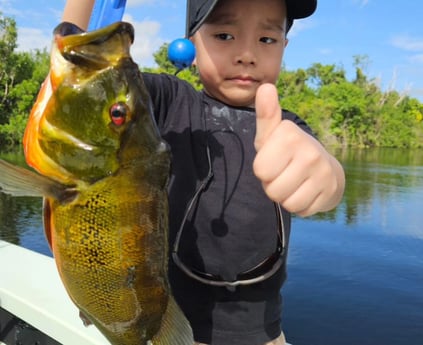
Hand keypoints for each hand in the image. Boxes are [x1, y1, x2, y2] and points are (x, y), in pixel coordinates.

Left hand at [253, 83, 344, 216]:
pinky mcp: (331, 193)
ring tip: (293, 182)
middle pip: (272, 190)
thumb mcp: (272, 134)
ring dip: (285, 197)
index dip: (263, 170)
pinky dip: (300, 205)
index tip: (273, 160)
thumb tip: (265, 86)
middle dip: (273, 186)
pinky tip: (305, 191)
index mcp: (290, 135)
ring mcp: (323, 173)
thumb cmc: (287, 150)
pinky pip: (302, 211)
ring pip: (287, 203)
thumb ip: (266, 114)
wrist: (323, 167)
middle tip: (284, 173)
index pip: (260, 171)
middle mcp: (310, 152)